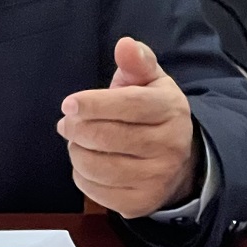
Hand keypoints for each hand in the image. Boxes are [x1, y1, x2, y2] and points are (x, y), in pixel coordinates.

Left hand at [57, 38, 198, 217]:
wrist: (179, 161)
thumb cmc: (152, 113)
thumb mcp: (150, 81)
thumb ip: (136, 61)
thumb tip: (125, 44)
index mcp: (171, 109)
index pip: (129, 106)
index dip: (94, 104)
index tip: (68, 104)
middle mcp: (170, 145)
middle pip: (107, 137)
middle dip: (76, 128)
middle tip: (66, 122)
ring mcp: (157, 178)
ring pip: (97, 166)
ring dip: (77, 151)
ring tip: (78, 140)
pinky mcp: (141, 203)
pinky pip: (95, 190)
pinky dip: (81, 174)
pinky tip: (90, 162)